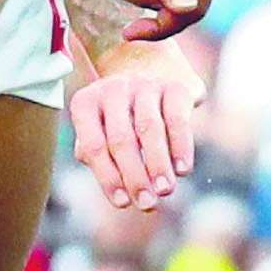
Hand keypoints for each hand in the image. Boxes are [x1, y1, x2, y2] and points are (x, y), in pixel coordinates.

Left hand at [70, 35, 203, 211]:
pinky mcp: (174, 86)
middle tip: (146, 204)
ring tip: (164, 191)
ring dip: (157, 164)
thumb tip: (111, 181)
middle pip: (121, 138)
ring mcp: (143, 84)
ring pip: (149, 128)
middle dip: (134, 175)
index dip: (107, 176)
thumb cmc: (118, 115)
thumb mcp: (99, 129)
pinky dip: (180, 146)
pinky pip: (177, 119)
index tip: (122, 203)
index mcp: (87, 102)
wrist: (148, 67)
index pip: (93, 145)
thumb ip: (96, 154)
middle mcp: (112, 89)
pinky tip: (182, 170)